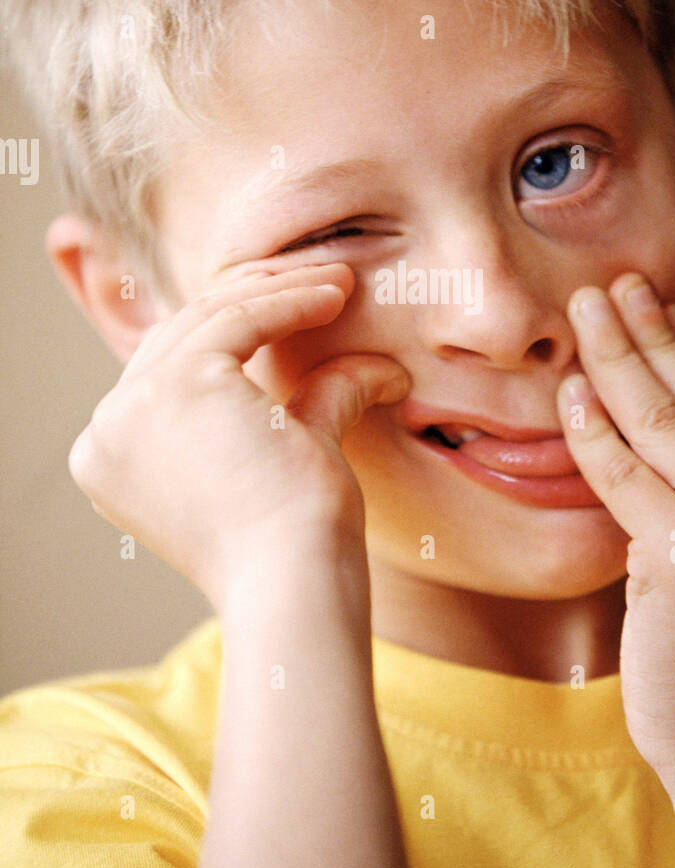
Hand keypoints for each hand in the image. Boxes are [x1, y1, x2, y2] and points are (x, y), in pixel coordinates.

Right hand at [68, 262, 409, 617]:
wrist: (297, 582)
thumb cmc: (296, 545)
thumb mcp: (290, 456)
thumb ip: (310, 403)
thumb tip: (375, 368)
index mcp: (114, 457)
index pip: (171, 368)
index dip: (237, 329)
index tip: (301, 308)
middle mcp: (107, 430)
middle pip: (184, 334)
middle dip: (258, 299)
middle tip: (325, 285)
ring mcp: (132, 407)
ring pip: (210, 317)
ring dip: (280, 291)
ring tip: (341, 286)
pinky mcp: (174, 386)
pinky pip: (238, 318)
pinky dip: (288, 300)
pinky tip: (335, 298)